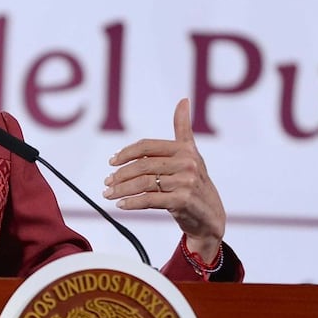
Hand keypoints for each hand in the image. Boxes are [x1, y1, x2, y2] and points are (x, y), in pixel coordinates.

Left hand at [103, 98, 224, 259]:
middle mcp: (187, 164)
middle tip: (107, 182)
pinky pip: (150, 200)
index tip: (112, 161)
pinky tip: (122, 205)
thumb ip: (183, 129)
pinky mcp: (183, 201)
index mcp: (185, 149)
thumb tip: (183, 100)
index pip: (147, 146)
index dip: (126, 153)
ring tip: (109, 194)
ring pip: (144, 183)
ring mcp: (186, 182)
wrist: (211, 217)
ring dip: (122, 189)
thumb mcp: (191, 154)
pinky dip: (133, 202)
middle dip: (120, 174)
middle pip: (143, 165)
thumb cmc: (196, 183)